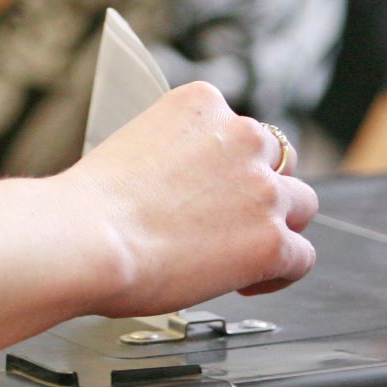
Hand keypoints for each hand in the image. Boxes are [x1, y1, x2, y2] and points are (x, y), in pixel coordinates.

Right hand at [62, 83, 318, 317]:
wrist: (84, 239)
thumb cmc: (89, 207)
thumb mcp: (131, 149)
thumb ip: (170, 158)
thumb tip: (177, 191)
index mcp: (201, 104)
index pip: (238, 129)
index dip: (229, 167)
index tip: (210, 192)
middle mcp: (241, 137)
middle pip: (280, 160)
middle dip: (261, 190)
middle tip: (231, 221)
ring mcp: (262, 189)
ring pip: (301, 205)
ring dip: (278, 226)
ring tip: (244, 252)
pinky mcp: (271, 240)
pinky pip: (301, 257)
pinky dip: (280, 273)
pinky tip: (250, 283)